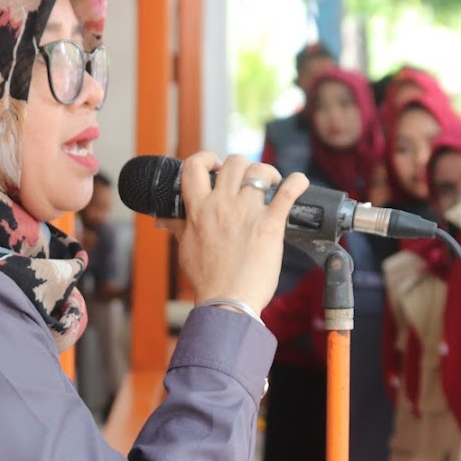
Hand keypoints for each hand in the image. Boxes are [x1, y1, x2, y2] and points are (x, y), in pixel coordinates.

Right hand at [175, 152, 308, 313]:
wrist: (228, 303)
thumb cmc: (207, 279)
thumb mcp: (185, 249)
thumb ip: (177, 227)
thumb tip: (161, 218)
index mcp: (199, 210)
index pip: (194, 167)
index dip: (206, 158)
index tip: (215, 166)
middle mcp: (222, 206)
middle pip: (233, 163)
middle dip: (242, 166)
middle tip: (248, 180)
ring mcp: (247, 213)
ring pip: (259, 171)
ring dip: (268, 173)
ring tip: (272, 184)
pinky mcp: (270, 225)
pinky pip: (288, 193)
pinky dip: (297, 182)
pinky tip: (299, 182)